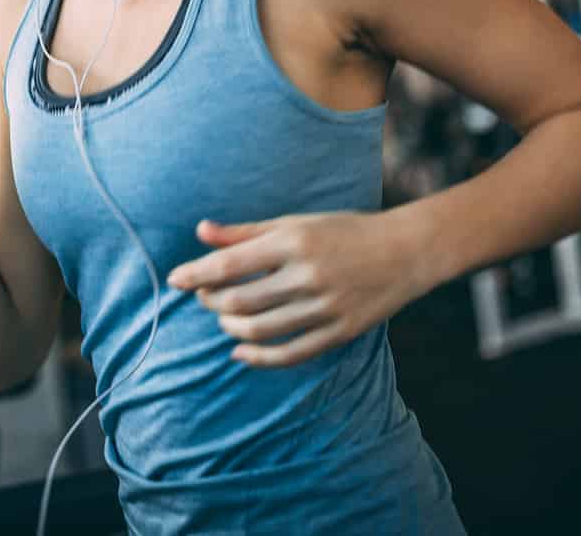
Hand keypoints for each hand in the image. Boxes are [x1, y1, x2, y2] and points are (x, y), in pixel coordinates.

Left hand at [167, 212, 430, 367]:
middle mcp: (307, 275)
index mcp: (293, 242)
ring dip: (231, 328)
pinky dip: (258, 358)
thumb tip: (200, 232)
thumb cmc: (344, 231)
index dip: (196, 275)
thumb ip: (245, 232)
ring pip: (260, 330)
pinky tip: (240, 351)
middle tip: (205, 297)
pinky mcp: (340, 332)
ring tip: (224, 320)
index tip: (174, 280)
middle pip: (239, 301)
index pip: (229, 264)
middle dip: (212, 302)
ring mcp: (325, 307)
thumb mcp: (295, 223)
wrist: (406, 251)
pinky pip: (290, 354)